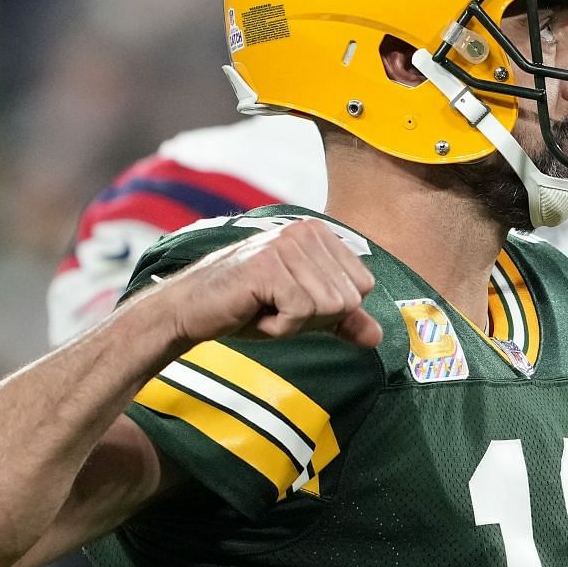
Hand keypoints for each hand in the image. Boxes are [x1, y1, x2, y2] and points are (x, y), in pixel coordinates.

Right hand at [158, 219, 381, 347]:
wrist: (190, 310)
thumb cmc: (245, 307)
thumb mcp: (302, 313)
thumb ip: (341, 319)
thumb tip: (377, 336)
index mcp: (319, 234)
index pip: (362, 287)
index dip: (328, 309)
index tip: (292, 301)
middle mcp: (305, 231)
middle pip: (347, 299)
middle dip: (312, 318)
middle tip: (274, 306)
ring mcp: (286, 245)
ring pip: (327, 307)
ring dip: (293, 323)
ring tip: (263, 307)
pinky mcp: (267, 265)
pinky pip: (300, 313)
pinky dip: (278, 326)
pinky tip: (254, 311)